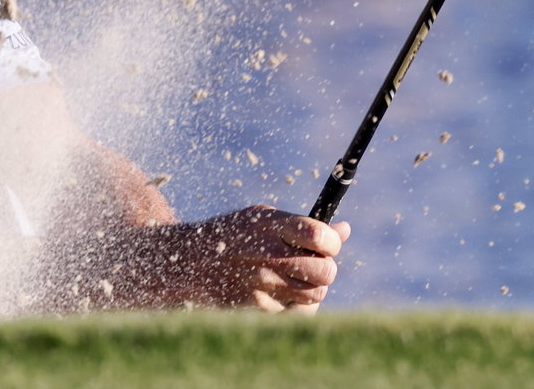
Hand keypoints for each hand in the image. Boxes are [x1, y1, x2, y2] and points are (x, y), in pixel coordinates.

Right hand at [158, 205, 349, 310]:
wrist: (189, 263)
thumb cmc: (233, 236)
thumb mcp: (262, 219)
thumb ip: (302, 225)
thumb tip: (344, 230)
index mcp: (270, 225)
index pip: (320, 235)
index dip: (331, 243)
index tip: (325, 244)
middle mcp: (267, 254)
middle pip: (325, 271)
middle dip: (325, 269)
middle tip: (313, 265)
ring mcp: (262, 284)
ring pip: (316, 295)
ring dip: (312, 289)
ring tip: (293, 279)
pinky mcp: (258, 308)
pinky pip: (297, 313)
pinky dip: (295, 307)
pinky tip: (280, 295)